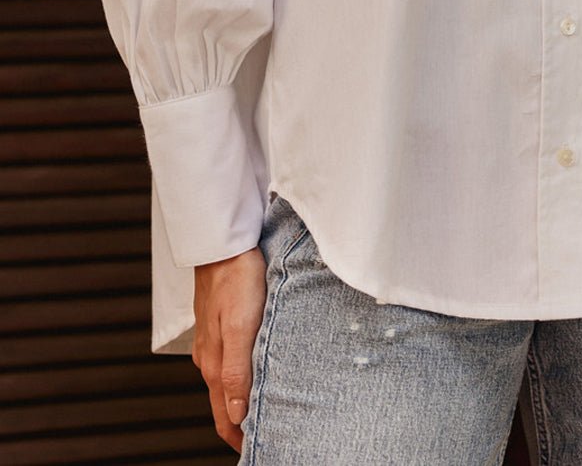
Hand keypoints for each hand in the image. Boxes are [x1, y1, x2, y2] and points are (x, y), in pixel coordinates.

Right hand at [193, 246, 265, 452]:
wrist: (223, 243)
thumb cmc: (236, 278)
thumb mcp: (241, 326)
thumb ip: (236, 371)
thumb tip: (237, 415)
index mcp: (214, 365)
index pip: (225, 419)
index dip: (240, 441)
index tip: (260, 454)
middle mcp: (209, 358)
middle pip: (224, 405)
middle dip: (241, 427)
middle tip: (267, 442)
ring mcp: (212, 342)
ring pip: (226, 383)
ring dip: (241, 402)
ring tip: (265, 416)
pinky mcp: (219, 325)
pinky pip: (228, 362)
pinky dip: (240, 378)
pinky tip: (255, 374)